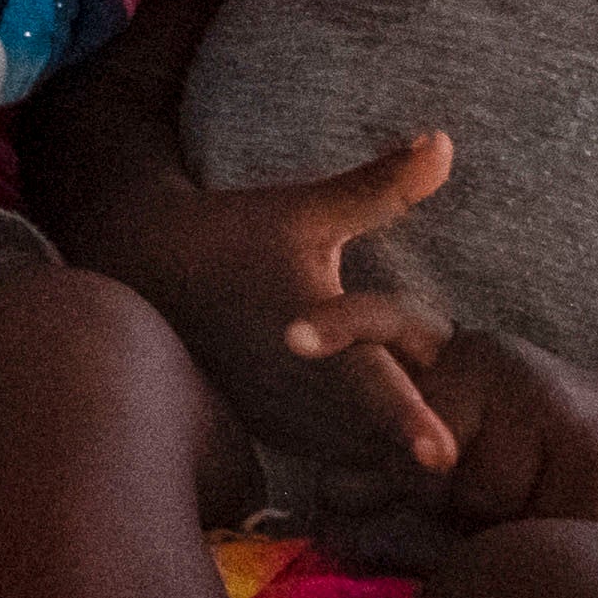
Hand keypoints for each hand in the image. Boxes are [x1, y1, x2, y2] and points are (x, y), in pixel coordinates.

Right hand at [101, 131, 461, 478]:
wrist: (147, 265)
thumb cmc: (236, 232)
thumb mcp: (306, 208)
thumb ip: (382, 187)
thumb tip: (444, 141)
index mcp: (309, 332)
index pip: (371, 384)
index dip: (409, 421)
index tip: (443, 456)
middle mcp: (290, 387)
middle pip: (381, 434)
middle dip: (420, 434)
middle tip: (450, 428)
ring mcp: (274, 417)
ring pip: (359, 453)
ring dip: (392, 446)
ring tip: (410, 422)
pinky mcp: (267, 432)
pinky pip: (333, 455)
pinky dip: (360, 447)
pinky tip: (372, 426)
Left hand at [285, 302, 597, 530]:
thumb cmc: (554, 446)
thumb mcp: (474, 435)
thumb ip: (402, 456)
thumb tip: (328, 494)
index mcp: (460, 355)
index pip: (390, 322)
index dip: (341, 327)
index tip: (289, 336)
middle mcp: (496, 366)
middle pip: (423, 462)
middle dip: (445, 498)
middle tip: (501, 482)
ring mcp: (547, 406)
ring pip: (478, 502)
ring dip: (503, 523)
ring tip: (548, 489)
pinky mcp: (592, 455)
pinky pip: (536, 527)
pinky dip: (553, 534)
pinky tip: (584, 505)